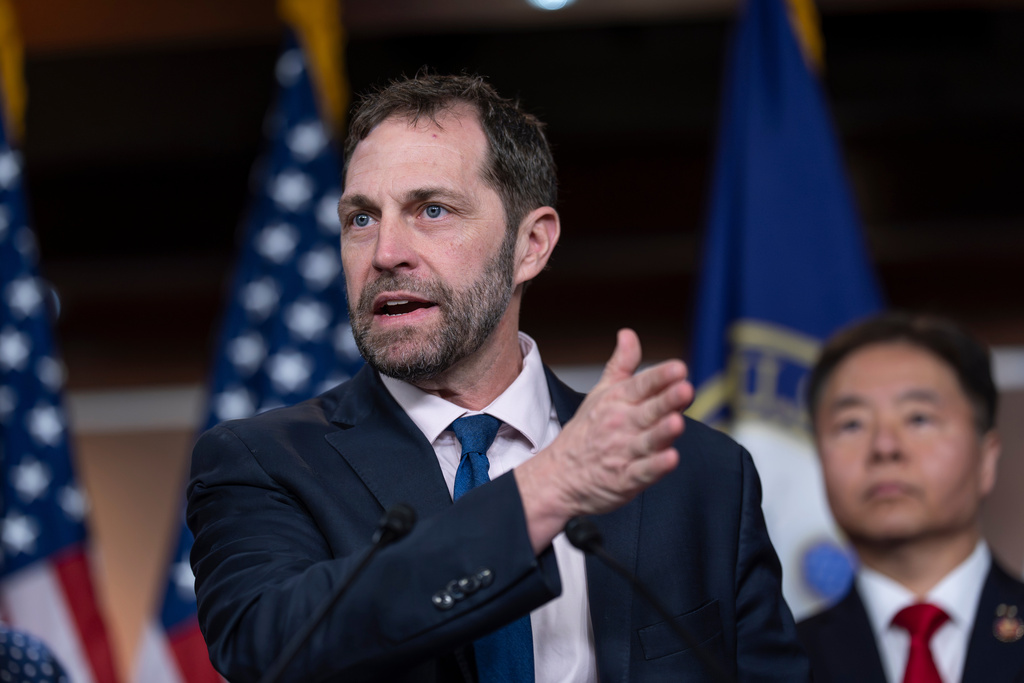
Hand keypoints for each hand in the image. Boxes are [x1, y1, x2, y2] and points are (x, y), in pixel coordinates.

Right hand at [515, 329, 693, 551]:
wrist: (559, 476)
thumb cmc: (586, 433)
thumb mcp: (601, 393)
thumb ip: (621, 365)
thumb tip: (629, 334)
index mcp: (618, 401)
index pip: (642, 385)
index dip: (661, 376)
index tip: (679, 368)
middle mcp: (622, 425)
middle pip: (649, 410)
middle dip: (668, 400)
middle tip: (685, 389)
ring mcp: (624, 453)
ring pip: (648, 441)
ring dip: (662, 432)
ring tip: (676, 422)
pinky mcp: (626, 479)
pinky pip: (643, 472)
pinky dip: (656, 467)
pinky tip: (671, 459)